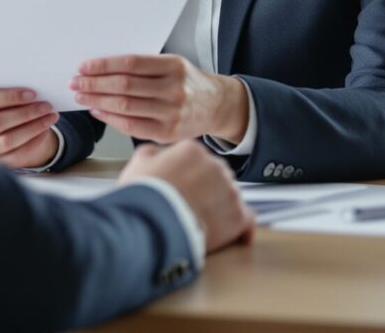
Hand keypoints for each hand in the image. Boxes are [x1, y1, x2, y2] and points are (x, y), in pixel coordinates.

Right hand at [0, 88, 59, 168]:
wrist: (0, 125)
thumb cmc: (0, 103)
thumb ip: (7, 88)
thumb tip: (32, 86)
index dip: (8, 97)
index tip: (31, 93)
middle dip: (25, 113)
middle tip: (46, 105)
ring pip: (7, 141)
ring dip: (33, 127)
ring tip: (50, 116)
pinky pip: (16, 155)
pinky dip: (33, 142)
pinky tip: (44, 130)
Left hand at [71, 55, 248, 144]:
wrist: (216, 106)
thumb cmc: (188, 83)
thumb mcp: (173, 65)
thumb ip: (143, 67)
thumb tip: (102, 69)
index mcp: (174, 66)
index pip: (130, 64)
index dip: (103, 65)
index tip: (84, 66)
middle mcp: (174, 89)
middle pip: (124, 86)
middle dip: (94, 84)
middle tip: (76, 82)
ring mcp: (172, 113)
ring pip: (125, 107)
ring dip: (98, 101)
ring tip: (82, 97)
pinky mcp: (168, 133)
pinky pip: (131, 126)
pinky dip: (110, 119)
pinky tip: (98, 112)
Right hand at [119, 141, 252, 253]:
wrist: (152, 225)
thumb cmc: (144, 196)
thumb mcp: (138, 163)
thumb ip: (152, 153)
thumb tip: (157, 154)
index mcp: (192, 150)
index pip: (197, 159)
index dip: (187, 175)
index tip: (181, 187)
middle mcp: (215, 166)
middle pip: (215, 177)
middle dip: (204, 190)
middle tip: (188, 205)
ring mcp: (229, 191)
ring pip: (229, 197)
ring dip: (218, 208)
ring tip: (200, 222)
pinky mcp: (237, 217)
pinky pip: (247, 219)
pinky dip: (241, 227)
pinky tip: (235, 234)